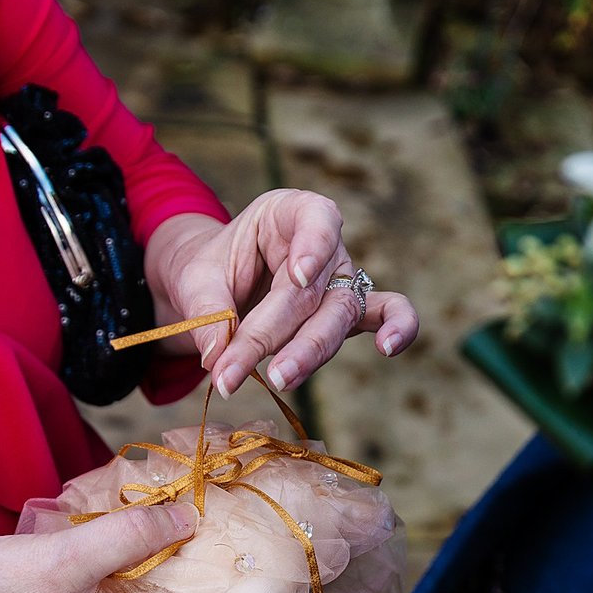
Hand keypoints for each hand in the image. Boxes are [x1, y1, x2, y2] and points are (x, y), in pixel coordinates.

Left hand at [146, 193, 419, 395]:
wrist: (218, 287)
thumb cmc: (211, 272)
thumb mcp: (194, 278)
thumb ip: (207, 310)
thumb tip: (217, 356)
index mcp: (289, 214)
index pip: (316, 218)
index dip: (313, 245)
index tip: (299, 275)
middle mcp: (325, 246)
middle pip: (313, 290)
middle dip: (275, 332)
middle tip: (239, 368)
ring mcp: (342, 280)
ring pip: (336, 317)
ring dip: (307, 352)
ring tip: (279, 378)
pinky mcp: (349, 313)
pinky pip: (384, 315)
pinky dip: (397, 328)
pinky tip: (389, 347)